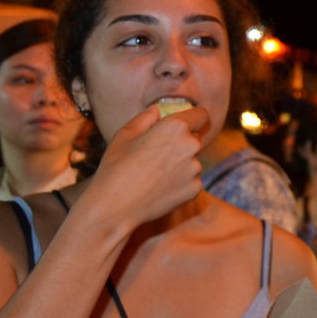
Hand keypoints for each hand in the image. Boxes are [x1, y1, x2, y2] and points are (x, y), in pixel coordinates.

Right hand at [82, 104, 209, 229]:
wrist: (115, 207)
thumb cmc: (116, 168)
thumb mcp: (125, 135)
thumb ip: (145, 119)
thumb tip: (157, 111)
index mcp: (176, 127)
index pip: (201, 115)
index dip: (194, 117)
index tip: (187, 123)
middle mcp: (191, 146)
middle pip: (195, 138)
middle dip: (182, 142)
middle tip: (157, 154)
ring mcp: (195, 169)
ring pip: (192, 160)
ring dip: (181, 163)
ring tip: (154, 174)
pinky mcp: (195, 189)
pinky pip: (192, 180)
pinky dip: (180, 182)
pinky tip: (159, 188)